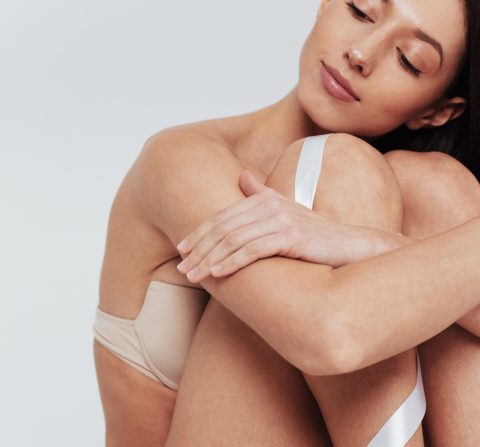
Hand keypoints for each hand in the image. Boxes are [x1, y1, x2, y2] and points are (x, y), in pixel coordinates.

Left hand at [176, 170, 360, 282]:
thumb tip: (242, 177)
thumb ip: (262, 194)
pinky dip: (232, 262)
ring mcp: (282, 219)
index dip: (199, 233)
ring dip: (210, 259)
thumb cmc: (315, 234)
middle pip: (224, 228)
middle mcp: (270, 205)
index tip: (182, 250)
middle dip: (199, 249)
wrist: (351, 245)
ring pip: (234, 240)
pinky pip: (254, 250)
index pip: (223, 217)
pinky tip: (217, 274)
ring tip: (193, 275)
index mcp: (264, 199)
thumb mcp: (286, 211)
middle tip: (183, 268)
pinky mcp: (292, 236)